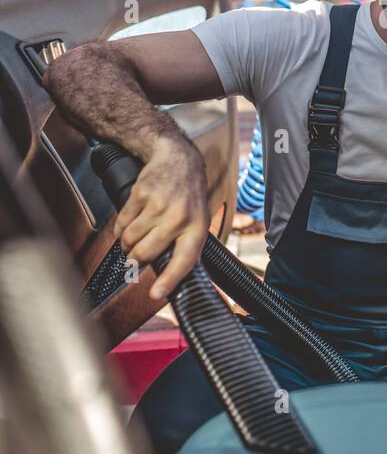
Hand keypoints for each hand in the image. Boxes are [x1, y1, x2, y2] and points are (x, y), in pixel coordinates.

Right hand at [113, 135, 208, 302]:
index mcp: (197, 227)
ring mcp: (158, 205)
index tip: (155, 294)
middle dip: (134, 262)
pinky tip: (129, 223)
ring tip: (133, 240)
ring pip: (129, 240)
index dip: (169, 280)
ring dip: (126, 245)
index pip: (184, 260)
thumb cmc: (188, 195)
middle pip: (145, 253)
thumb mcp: (198, 220)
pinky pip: (121, 223)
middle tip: (132, 263)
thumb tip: (170, 278)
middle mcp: (178, 217)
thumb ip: (186, 246)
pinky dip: (120, 228)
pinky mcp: (140, 195)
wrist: (178, 159)